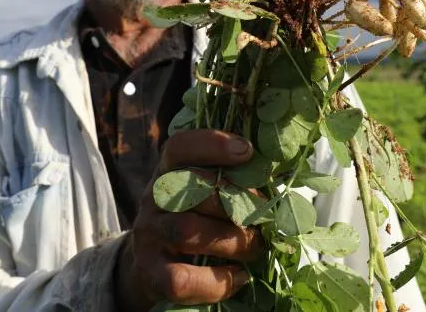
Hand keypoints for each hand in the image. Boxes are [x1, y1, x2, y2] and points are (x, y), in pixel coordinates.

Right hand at [115, 129, 265, 310]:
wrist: (156, 269)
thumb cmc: (199, 222)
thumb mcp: (208, 195)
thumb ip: (232, 182)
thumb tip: (277, 177)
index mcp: (169, 171)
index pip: (179, 147)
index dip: (211, 144)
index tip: (246, 150)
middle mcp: (153, 199)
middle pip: (192, 191)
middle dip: (237, 204)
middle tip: (266, 219)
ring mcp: (148, 235)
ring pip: (187, 231)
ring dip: (233, 241)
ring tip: (257, 248)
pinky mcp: (150, 273)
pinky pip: (181, 279)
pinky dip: (217, 281)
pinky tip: (239, 277)